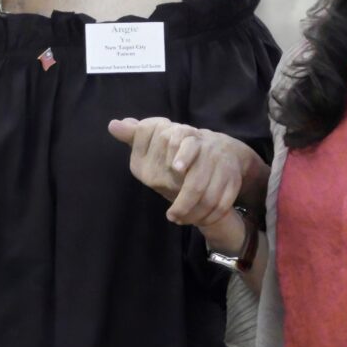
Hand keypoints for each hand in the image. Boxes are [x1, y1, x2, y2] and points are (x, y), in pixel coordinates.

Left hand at [106, 118, 260, 230]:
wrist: (219, 151)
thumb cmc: (180, 147)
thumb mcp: (158, 136)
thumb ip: (136, 134)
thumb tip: (113, 125)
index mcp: (186, 137)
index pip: (185, 142)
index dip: (181, 157)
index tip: (174, 170)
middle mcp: (207, 149)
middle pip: (197, 183)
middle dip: (184, 203)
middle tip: (172, 215)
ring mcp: (221, 166)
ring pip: (209, 197)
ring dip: (195, 213)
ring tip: (180, 219)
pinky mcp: (232, 181)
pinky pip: (222, 204)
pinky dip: (210, 216)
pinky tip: (197, 220)